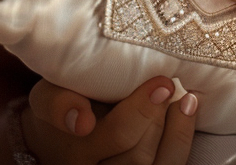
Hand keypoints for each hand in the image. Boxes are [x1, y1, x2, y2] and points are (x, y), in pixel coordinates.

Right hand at [22, 76, 197, 164]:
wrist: (58, 137)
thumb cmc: (62, 102)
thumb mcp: (47, 96)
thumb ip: (59, 103)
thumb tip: (81, 119)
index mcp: (74, 150)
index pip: (111, 137)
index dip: (137, 112)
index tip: (160, 83)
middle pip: (132, 153)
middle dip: (153, 117)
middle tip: (169, 84)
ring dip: (175, 132)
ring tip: (186, 99)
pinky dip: (180, 143)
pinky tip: (187, 113)